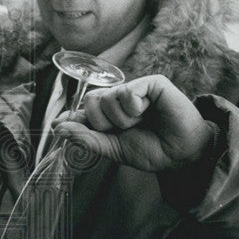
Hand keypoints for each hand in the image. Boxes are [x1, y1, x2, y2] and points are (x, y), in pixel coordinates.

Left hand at [53, 74, 212, 172]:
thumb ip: (86, 138)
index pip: (82, 110)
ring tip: (142, 122)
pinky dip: (135, 108)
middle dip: (103, 123)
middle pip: (90, 100)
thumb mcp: (113, 149)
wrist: (181, 155)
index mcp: (109, 114)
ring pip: (108, 98)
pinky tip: (149, 111)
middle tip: (124, 130)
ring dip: (123, 119)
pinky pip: (127, 92)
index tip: (60, 125)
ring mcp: (135, 88)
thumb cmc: (151, 150)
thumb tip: (57, 127)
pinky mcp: (152, 83)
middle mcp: (120, 98)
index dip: (73, 119)